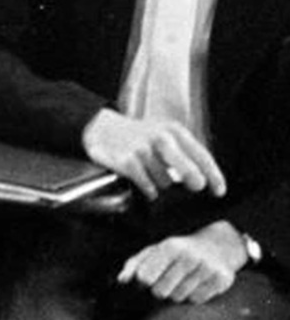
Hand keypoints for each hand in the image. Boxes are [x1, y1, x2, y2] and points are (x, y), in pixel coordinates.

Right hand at [82, 108, 226, 201]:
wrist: (101, 128)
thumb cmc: (138, 135)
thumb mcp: (164, 134)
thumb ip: (184, 153)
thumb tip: (203, 179)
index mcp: (173, 130)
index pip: (202, 156)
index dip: (214, 176)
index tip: (219, 191)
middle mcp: (160, 138)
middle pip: (190, 171)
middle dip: (194, 182)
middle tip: (194, 186)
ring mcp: (143, 150)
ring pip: (166, 182)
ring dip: (162, 183)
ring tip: (151, 173)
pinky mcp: (127, 161)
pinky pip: (148, 186)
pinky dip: (148, 189)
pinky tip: (143, 181)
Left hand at [117, 221, 247, 304]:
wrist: (217, 245)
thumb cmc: (178, 250)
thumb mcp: (154, 250)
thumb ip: (134, 264)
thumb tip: (121, 280)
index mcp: (170, 246)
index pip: (145, 277)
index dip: (143, 282)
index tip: (147, 278)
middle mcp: (189, 256)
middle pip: (160, 291)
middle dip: (160, 289)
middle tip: (167, 279)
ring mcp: (207, 268)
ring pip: (178, 297)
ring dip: (177, 293)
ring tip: (182, 280)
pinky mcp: (221, 279)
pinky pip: (197, 300)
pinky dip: (193, 296)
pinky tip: (196, 283)